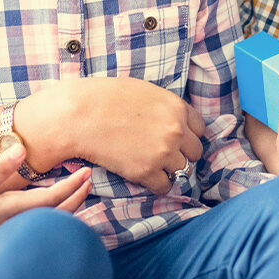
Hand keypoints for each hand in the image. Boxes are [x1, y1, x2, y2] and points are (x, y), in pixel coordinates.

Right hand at [0, 144, 92, 274]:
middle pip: (61, 212)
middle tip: (90, 177)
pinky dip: (58, 213)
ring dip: (71, 204)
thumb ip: (0, 169)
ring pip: (54, 220)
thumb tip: (22, 147)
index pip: (55, 198)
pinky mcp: (14, 235)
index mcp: (16, 210)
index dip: (73, 186)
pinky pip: (44, 224)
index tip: (87, 172)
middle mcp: (23, 223)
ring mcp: (20, 231)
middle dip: (78, 195)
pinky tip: (57, 204)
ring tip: (80, 189)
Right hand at [57, 78, 205, 193]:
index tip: (176, 140)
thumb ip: (165, 106)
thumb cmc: (105, 98)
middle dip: (181, 154)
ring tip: (152, 165)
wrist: (79, 115)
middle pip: (195, 152)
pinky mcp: (146, 172)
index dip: (187, 135)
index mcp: (176, 107)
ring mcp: (162, 153)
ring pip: (183, 170)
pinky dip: (157, 184)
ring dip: (169, 170)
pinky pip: (165, 186)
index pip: (199, 129)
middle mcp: (175, 130)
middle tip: (164, 154)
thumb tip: (174, 119)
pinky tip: (145, 177)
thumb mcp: (144, 91)